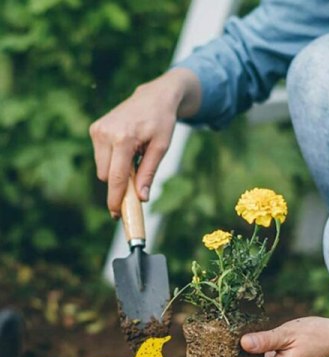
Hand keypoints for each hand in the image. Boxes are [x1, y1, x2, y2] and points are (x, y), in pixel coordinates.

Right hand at [89, 68, 200, 217]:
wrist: (153, 97)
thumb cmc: (161, 122)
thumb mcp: (161, 148)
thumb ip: (149, 173)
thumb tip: (142, 198)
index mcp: (123, 139)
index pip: (115, 178)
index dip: (115, 199)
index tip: (116, 214)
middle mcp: (105, 134)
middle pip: (106, 176)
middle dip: (119, 185)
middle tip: (137, 183)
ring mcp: (97, 130)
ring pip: (102, 169)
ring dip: (117, 171)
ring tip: (135, 157)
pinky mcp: (95, 129)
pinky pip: (101, 158)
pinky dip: (113, 161)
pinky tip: (128, 149)